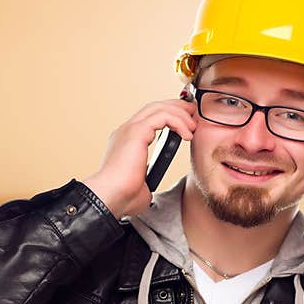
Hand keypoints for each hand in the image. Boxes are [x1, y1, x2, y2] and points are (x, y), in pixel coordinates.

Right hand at [82, 96, 197, 218]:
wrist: (110, 197)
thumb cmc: (122, 197)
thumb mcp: (140, 186)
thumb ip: (146, 180)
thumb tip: (148, 186)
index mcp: (126, 142)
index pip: (148, 119)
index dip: (168, 116)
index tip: (186, 125)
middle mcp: (126, 131)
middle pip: (154, 107)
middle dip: (176, 107)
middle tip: (193, 114)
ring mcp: (130, 129)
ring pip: (159, 108)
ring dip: (180, 113)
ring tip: (193, 126)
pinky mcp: (136, 131)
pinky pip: (163, 116)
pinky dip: (178, 121)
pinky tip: (187, 134)